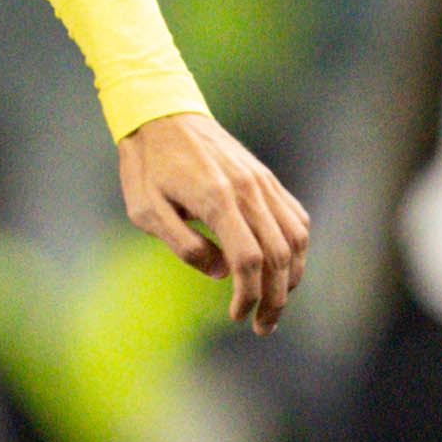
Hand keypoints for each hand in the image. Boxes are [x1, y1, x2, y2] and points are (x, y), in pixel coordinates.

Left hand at [118, 109, 310, 333]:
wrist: (163, 115)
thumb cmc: (147, 166)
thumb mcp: (145, 211)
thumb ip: (183, 245)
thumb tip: (220, 273)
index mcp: (217, 199)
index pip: (248, 260)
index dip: (247, 295)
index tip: (236, 317)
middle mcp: (248, 190)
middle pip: (279, 255)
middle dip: (275, 298)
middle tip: (263, 326)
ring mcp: (263, 182)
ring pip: (295, 238)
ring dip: (291, 277)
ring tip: (275, 304)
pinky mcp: (267, 178)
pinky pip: (295, 217)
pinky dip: (296, 248)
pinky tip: (282, 268)